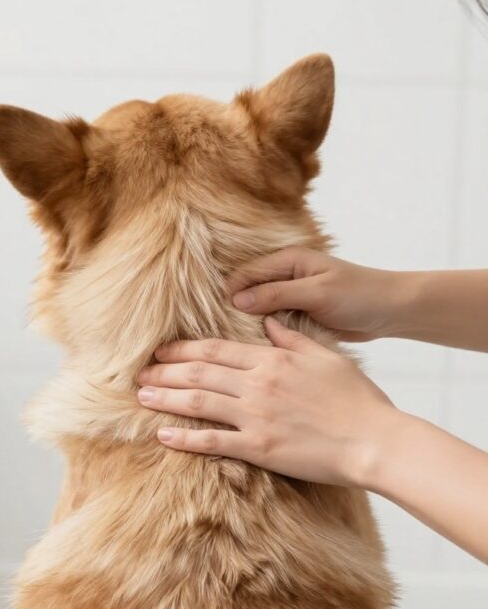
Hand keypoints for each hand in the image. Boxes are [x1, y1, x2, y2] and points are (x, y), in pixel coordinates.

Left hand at [137, 317, 397, 486]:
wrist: (372, 439)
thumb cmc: (357, 399)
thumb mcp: (326, 357)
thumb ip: (293, 339)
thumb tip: (269, 323)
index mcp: (273, 360)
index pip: (217, 350)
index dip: (184, 350)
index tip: (162, 351)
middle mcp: (258, 385)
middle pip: (200, 373)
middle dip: (166, 371)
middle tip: (140, 372)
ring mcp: (255, 417)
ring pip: (199, 402)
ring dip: (166, 397)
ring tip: (142, 396)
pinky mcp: (259, 448)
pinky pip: (212, 442)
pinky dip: (184, 438)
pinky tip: (163, 435)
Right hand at [228, 246, 403, 341]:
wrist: (390, 311)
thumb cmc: (359, 295)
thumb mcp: (317, 293)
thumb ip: (278, 294)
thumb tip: (238, 300)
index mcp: (289, 259)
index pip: (246, 273)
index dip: (230, 293)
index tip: (217, 319)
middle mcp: (286, 275)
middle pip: (248, 290)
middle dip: (235, 309)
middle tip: (220, 336)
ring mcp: (292, 296)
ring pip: (259, 309)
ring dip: (249, 323)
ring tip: (234, 346)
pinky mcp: (299, 315)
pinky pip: (274, 322)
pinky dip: (265, 332)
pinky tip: (256, 349)